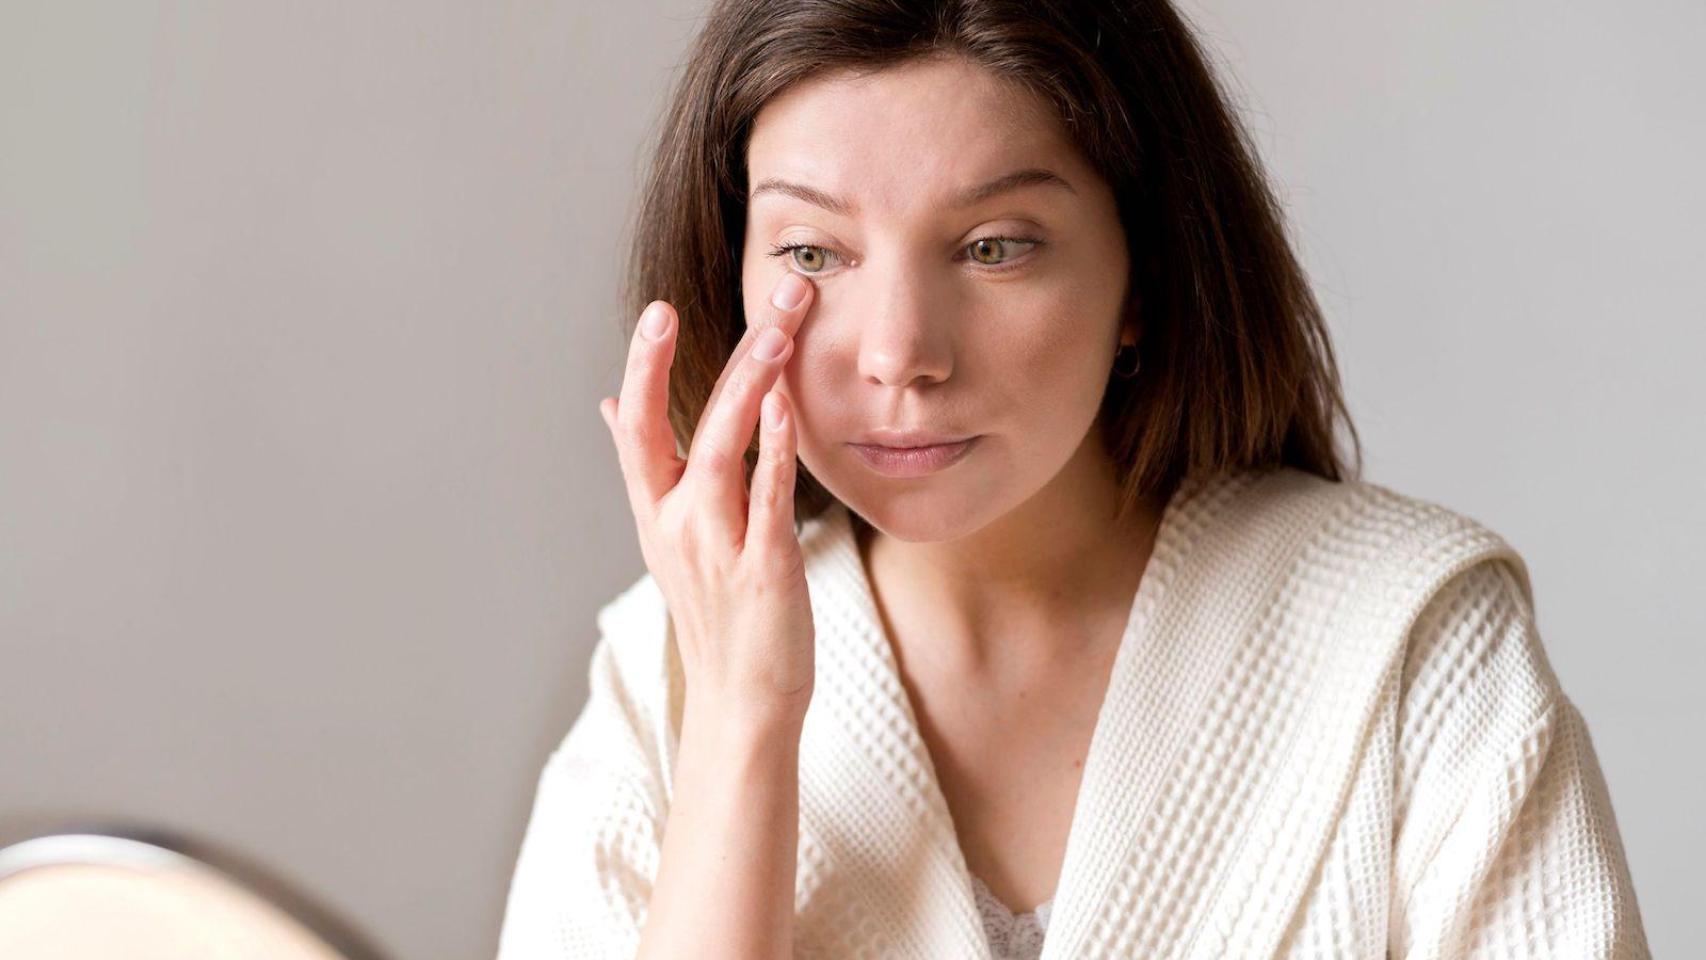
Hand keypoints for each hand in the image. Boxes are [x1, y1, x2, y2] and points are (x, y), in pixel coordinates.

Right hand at [598, 271, 817, 724]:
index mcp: (656, 510)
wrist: (740, 704)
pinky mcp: (763, 571)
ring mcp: (717, 546)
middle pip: (681, 422)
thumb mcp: (669, 537)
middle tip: (765, 294)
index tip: (658, 310)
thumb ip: (647, 466)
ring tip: (778, 332)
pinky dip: (775, 452)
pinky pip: (768, 501)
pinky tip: (788, 409)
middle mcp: (677, 523)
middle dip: (721, 354)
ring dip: (749, 386)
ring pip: (723, 449)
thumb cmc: (716, 615)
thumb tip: (611, 404)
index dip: (644, 366)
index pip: (637, 425)